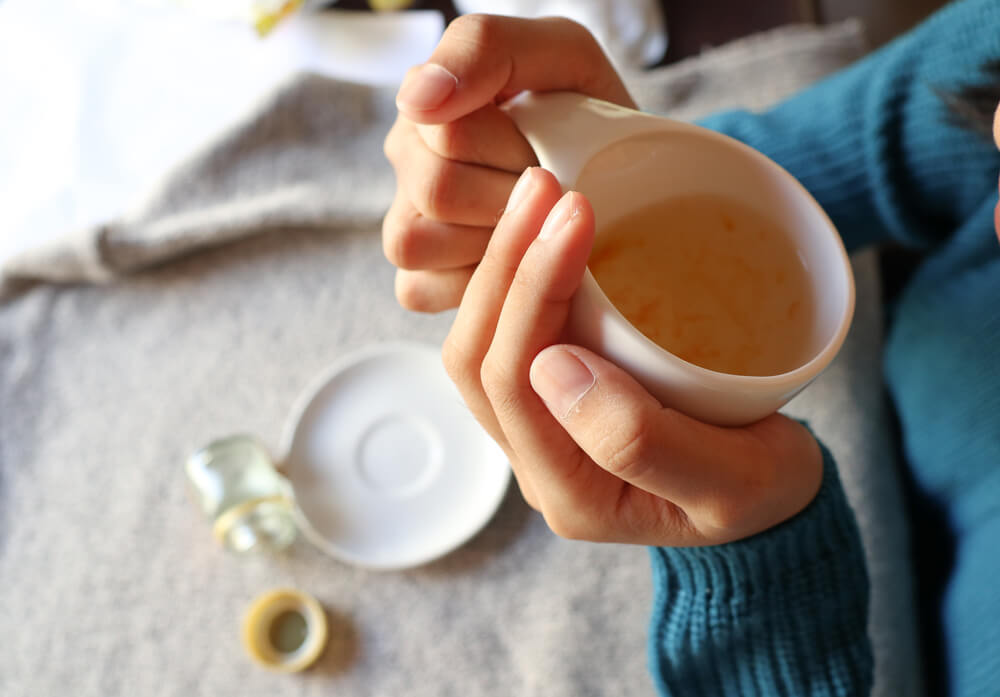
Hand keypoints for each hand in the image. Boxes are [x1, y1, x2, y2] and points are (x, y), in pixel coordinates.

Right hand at [382, 14, 634, 311]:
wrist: (627, 184)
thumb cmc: (592, 118)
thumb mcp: (562, 56)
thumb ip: (484, 48)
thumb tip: (417, 99)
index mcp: (431, 102)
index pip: (450, 131)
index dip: (515, 149)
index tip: (549, 148)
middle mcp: (407, 160)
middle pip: (437, 190)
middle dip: (513, 196)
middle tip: (552, 189)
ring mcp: (406, 221)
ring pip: (416, 241)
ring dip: (493, 240)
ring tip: (535, 225)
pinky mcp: (417, 280)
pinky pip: (418, 288)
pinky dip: (471, 283)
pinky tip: (512, 263)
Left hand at [445, 166, 823, 545]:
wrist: (769, 502)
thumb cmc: (762, 494)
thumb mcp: (733, 482)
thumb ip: (640, 441)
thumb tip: (555, 367)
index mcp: (569, 492)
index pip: (513, 383)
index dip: (532, 292)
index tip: (574, 215)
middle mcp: (535, 463)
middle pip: (479, 357)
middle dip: (506, 264)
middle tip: (544, 186)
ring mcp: (537, 430)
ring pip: (482, 342)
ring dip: (503, 264)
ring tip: (537, 194)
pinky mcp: (550, 399)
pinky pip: (507, 334)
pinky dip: (517, 278)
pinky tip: (541, 229)